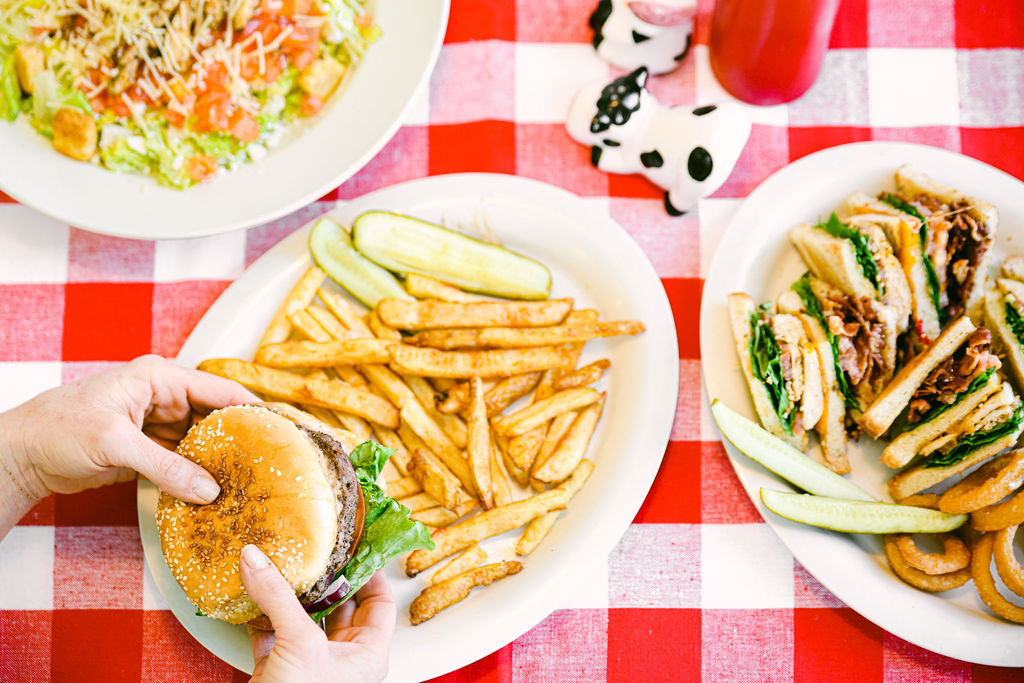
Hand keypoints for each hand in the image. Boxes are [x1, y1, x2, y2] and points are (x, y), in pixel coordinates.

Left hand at [2, 354, 255, 504]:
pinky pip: (184, 460)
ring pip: (201, 440)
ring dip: (220, 459)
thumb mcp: (116, 444)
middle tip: (270, 459)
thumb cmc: (58, 429)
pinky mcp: (147, 449)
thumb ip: (166, 466)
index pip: (218, 390)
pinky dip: (198, 474)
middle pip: (215, 416)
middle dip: (240, 437)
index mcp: (157, 378)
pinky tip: (217, 489)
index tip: (281, 427)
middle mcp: (162, 397)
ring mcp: (155, 424)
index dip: (251, 408)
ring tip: (250, 478)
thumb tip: (209, 490)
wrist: (20, 454)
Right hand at [241, 544, 394, 682]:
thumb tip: (258, 558)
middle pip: (339, 604)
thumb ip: (279, 597)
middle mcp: (343, 658)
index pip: (380, 601)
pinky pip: (273, 633)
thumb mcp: (299, 644)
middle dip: (323, 577)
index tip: (356, 542)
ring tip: (281, 561)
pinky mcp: (279, 670)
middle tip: (314, 546)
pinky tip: (253, 592)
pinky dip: (262, 614)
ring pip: (304, 617)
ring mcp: (311, 664)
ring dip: (289, 593)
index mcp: (368, 653)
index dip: (370, 570)